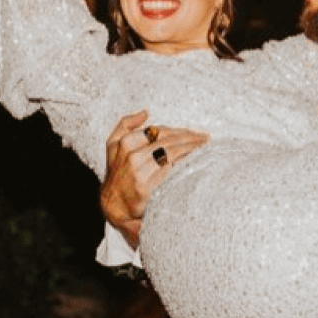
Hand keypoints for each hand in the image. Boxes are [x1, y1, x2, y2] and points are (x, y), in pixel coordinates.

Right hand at [100, 111, 209, 246]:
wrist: (112, 205)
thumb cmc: (116, 174)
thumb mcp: (112, 146)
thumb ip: (125, 125)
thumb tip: (145, 112)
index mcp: (125, 142)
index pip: (159, 131)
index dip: (179, 131)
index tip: (194, 133)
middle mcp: (132, 155)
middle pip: (168, 141)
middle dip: (190, 137)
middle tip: (205, 138)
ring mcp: (139, 171)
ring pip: (172, 153)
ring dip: (191, 148)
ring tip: (205, 146)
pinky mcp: (146, 187)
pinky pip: (170, 170)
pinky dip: (185, 162)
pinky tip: (196, 159)